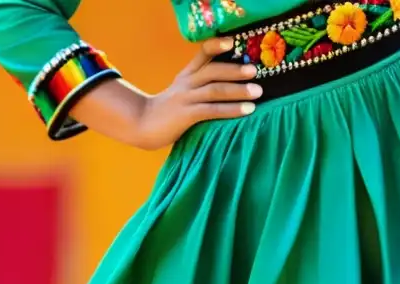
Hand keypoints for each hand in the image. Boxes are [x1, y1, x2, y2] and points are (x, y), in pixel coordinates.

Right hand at [131, 38, 261, 150]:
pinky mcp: (186, 115)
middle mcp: (186, 83)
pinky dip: (231, 109)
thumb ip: (200, 89)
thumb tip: (231, 87)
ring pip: (215, 90)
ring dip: (238, 90)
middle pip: (213, 71)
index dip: (216, 45)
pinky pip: (212, 110)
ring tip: (257, 92)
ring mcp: (186, 98)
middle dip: (236, 70)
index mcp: (186, 75)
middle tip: (255, 70)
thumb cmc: (167, 112)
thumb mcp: (182, 93)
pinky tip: (247, 110)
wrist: (142, 124)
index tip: (232, 41)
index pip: (202, 54)